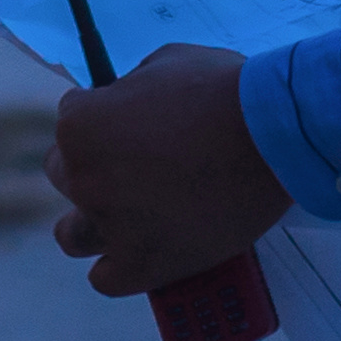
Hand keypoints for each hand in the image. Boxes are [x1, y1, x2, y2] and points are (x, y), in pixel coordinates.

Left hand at [48, 43, 283, 296]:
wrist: (273, 137)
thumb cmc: (222, 91)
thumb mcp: (164, 63)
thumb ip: (130, 88)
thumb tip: (124, 102)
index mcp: (80, 125)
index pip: (71, 122)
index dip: (102, 119)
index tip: (129, 125)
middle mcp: (84, 178)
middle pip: (67, 176)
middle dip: (95, 166)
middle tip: (133, 165)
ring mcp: (110, 225)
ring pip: (73, 234)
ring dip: (91, 222)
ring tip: (123, 214)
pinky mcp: (142, 265)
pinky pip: (106, 277)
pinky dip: (120, 266)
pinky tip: (139, 249)